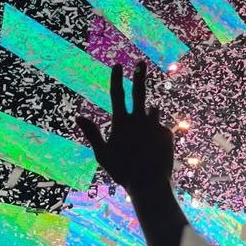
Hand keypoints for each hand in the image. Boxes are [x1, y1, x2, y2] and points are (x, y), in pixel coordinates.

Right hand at [77, 62, 173, 192]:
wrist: (149, 183)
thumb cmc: (122, 170)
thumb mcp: (102, 153)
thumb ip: (92, 133)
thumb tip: (78, 116)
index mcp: (122, 122)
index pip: (117, 94)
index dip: (117, 78)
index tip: (118, 65)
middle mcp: (139, 119)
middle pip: (139, 92)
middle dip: (139, 75)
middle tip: (140, 63)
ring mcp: (154, 125)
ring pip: (153, 111)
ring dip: (149, 115)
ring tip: (146, 133)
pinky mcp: (167, 133)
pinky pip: (160, 129)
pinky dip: (156, 136)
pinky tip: (154, 151)